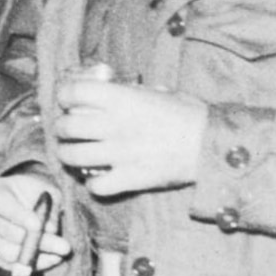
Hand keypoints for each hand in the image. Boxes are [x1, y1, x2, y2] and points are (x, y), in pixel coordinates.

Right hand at [0, 171, 70, 275]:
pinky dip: (30, 266)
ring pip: (6, 252)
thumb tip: (49, 230)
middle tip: (65, 247)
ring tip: (59, 255)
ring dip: (35, 257)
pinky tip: (50, 260)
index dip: (19, 216)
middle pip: (5, 232)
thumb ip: (48, 207)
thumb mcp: (46, 190)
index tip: (39, 225)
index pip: (2, 206)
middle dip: (36, 242)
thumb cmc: (34, 192)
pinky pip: (8, 265)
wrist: (21, 199)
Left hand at [53, 78, 206, 195]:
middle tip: (66, 129)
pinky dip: (93, 184)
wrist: (214, 145)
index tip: (67, 100)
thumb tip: (108, 90)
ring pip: (72, 156)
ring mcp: (121, 154)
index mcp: (122, 100)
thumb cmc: (189, 115)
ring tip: (73, 153)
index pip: (74, 92)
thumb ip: (129, 93)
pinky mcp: (131, 178)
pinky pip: (96, 185)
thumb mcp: (158, 92)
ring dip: (67, 154)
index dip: (65, 95)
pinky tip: (99, 178)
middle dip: (60, 128)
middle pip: (66, 126)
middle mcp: (115, 125)